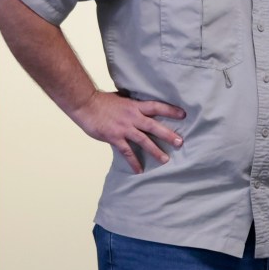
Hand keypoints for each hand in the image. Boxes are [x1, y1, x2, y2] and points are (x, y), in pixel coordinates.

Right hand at [70, 91, 185, 173]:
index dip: (170, 110)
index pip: (156, 107)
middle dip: (168, 134)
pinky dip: (133, 162)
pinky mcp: (115, 137)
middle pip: (154, 126)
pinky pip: (126, 152)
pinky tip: (139, 170)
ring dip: (155, 150)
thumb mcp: (122, 99)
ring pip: (143, 140)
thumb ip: (133, 106)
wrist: (85, 104)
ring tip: (165, 160)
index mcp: (135, 106)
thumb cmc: (102, 101)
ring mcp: (124, 128)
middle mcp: (132, 117)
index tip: (183, 114)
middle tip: (180, 142)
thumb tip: (143, 109)